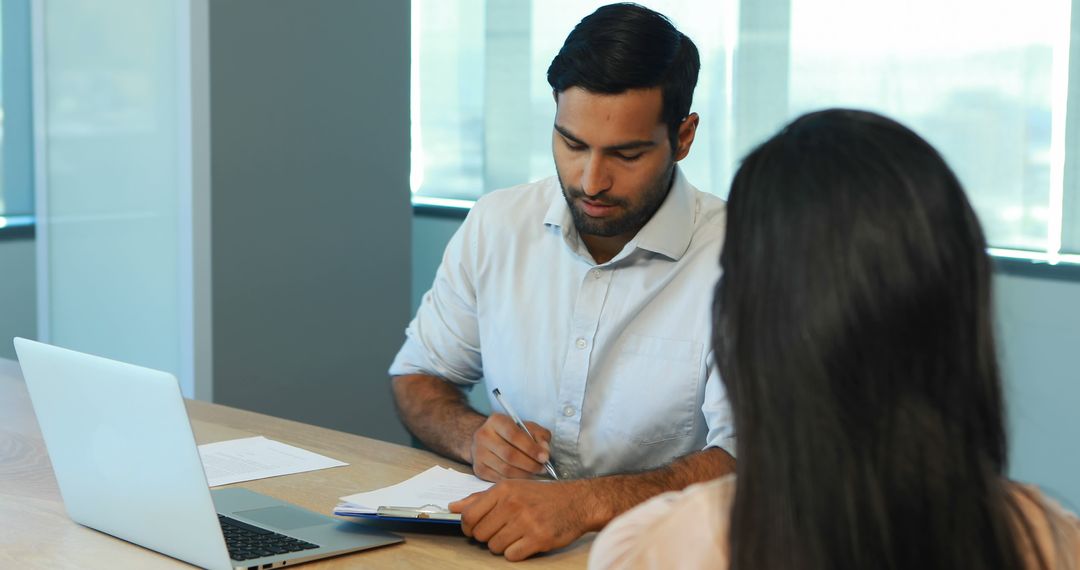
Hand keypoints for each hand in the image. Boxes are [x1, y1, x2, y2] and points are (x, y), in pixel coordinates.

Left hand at [450, 480, 594, 560]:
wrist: (576, 501)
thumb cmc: (541, 496)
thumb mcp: (511, 488)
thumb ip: (480, 498)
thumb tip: (453, 507)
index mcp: (503, 490)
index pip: (469, 515)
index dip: (468, 526)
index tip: (475, 528)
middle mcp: (513, 504)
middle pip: (480, 534)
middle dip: (487, 537)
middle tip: (500, 531)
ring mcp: (526, 522)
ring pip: (494, 547)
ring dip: (502, 546)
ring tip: (515, 535)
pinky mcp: (538, 539)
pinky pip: (511, 556)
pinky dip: (515, 553)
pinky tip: (524, 542)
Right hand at [469, 413, 551, 481]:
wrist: (488, 439)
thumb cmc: (512, 433)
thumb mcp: (527, 427)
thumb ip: (540, 436)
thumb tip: (544, 452)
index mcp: (496, 421)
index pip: (514, 435)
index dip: (531, 448)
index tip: (544, 457)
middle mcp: (483, 435)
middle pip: (509, 455)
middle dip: (530, 464)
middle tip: (542, 468)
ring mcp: (478, 453)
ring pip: (505, 469)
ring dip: (524, 474)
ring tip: (535, 473)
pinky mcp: (478, 469)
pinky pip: (499, 479)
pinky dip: (514, 480)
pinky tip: (523, 477)